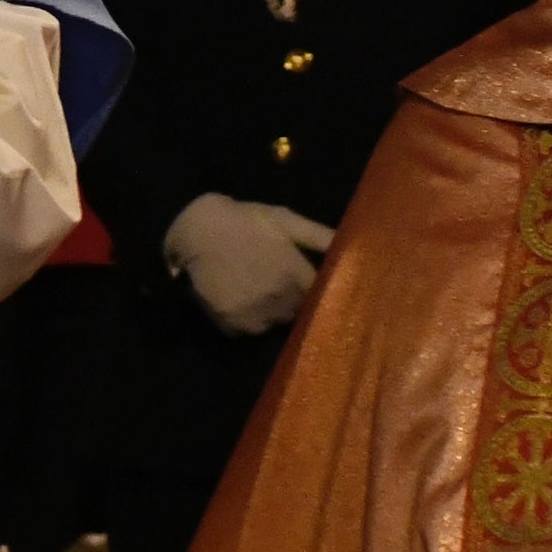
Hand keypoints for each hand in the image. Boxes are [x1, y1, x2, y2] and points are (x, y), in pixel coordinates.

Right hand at [168, 193, 335, 337]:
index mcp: (298, 277)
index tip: (310, 284)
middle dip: (294, 301)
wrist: (197, 230)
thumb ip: (319, 237)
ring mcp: (257, 317)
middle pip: (299, 313)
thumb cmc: (245, 220)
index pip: (322, 298)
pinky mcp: (234, 327)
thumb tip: (354, 246)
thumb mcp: (285, 220)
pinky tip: (240, 298)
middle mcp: (281, 302)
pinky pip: (251, 331)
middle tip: (279, 283)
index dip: (319, 292)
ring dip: (272, 312)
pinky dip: (249, 320)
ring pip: (276, 324)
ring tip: (258, 290)